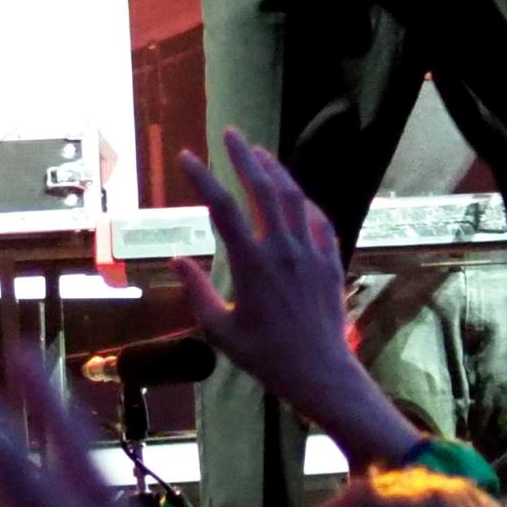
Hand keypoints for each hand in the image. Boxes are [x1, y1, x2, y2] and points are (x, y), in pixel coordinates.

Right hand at [171, 135, 418, 467]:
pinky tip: (295, 195)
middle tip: (230, 134)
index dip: (202, 178)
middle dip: (243, 157)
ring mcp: (310, 252)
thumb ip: (197, 292)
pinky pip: (318, 221)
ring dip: (275, 171)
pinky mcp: (330, 261)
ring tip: (260, 153)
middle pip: (262, 188)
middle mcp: (282, 249)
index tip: (187, 158)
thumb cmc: (265, 357)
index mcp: (251, 264)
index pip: (222, 208)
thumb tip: (177, 261)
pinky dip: (303, 202)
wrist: (320, 372)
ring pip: (293, 197)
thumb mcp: (220, 331)